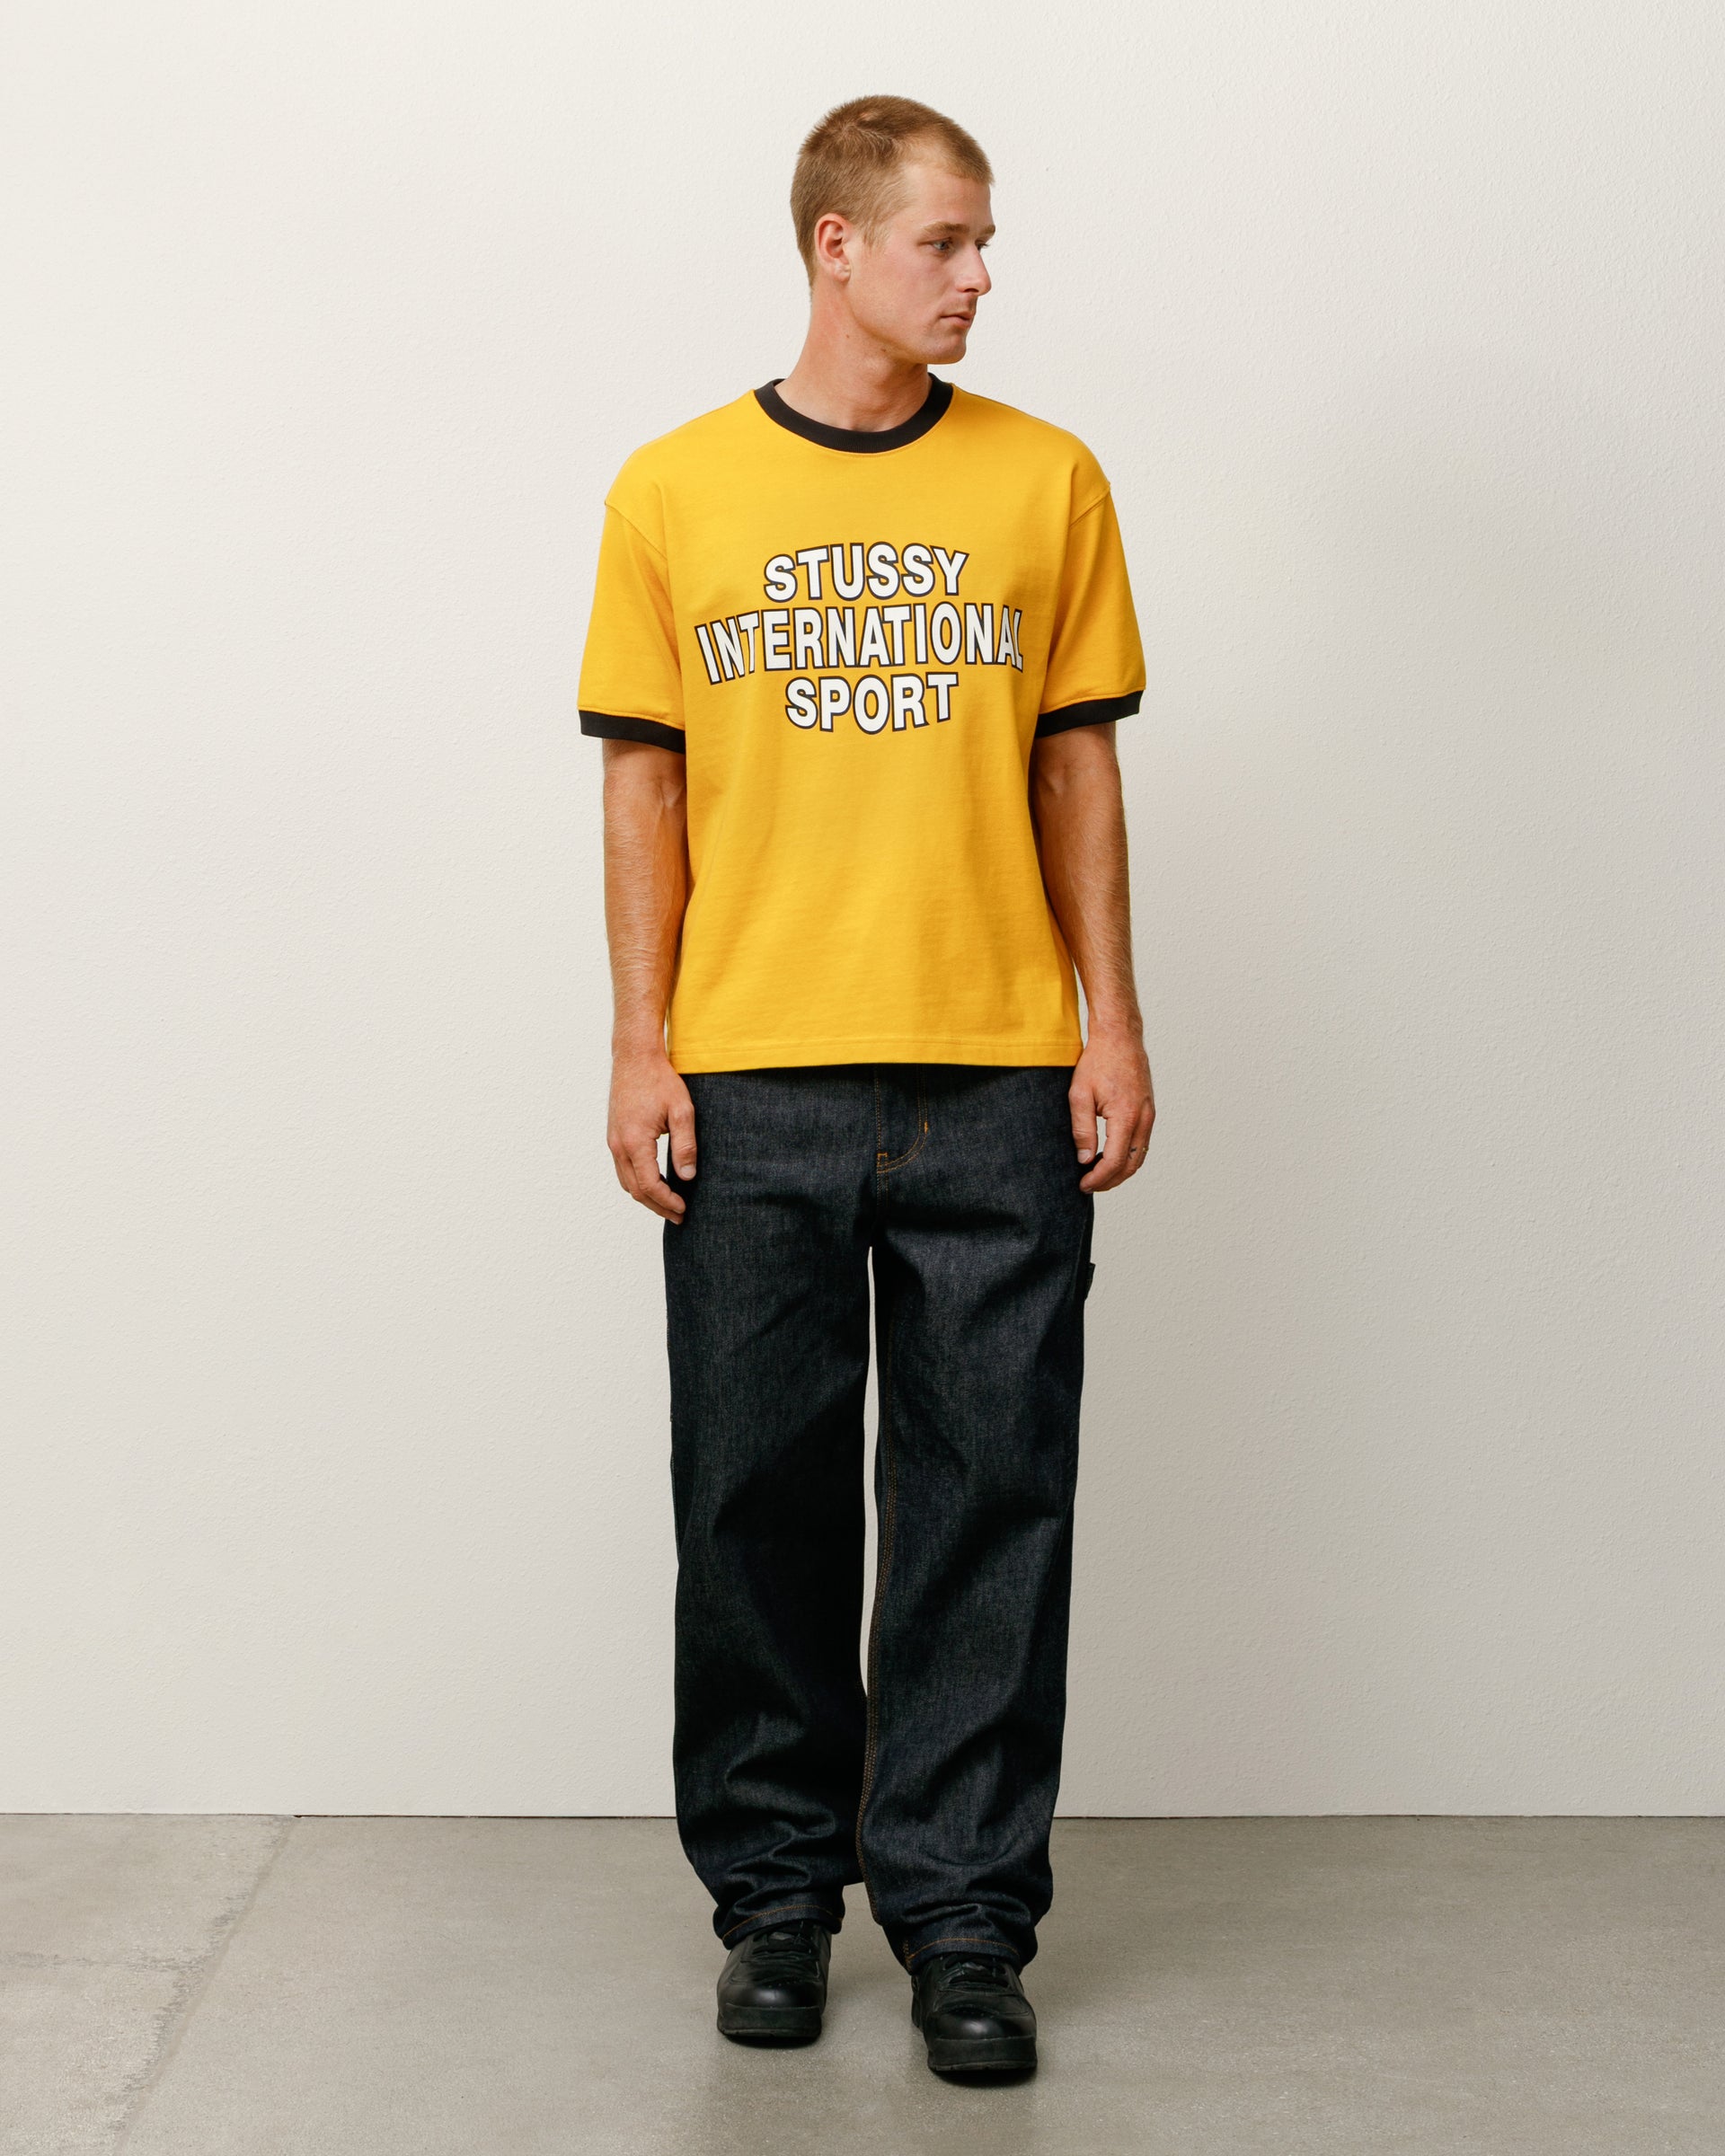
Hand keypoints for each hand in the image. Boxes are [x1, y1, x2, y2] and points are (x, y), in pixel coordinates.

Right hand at [608, 1048, 696, 1221]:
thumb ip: (685, 1145)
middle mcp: (618, 1145)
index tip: (683, 1209)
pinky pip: (623, 1169)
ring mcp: (613, 1141)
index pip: (649, 1185)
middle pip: (635, 1190)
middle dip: (657, 1206)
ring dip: (646, 1196)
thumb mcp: (681, 1111)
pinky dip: (637, 1182)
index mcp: (635, 1142)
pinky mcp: (614, 1136)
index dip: (667, 1201)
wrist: (634, 1057)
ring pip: (626, 1182)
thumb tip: (687, 1176)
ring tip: (668, 1204)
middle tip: (678, 1215)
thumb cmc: (659, 1080)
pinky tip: (655, 1183)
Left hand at [1069, 1026, 1153, 1192]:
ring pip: (1140, 1156)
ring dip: (1120, 1171)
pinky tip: (1110, 1157)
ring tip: (1098, 1175)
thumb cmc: (1098, 1061)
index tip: (1083, 1184)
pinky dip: (1128, 1156)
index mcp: (1126, 1116)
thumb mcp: (1080, 1095)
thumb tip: (1085, 1159)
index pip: (1115, 1161)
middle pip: (1131, 1164)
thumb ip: (1082, 1130)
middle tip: (1089, 1185)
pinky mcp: (1149, 1111)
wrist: (1120, 1037)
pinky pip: (1142, 1143)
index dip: (1099, 1178)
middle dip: (1110, 1181)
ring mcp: (1149, 1115)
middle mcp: (1143, 1119)